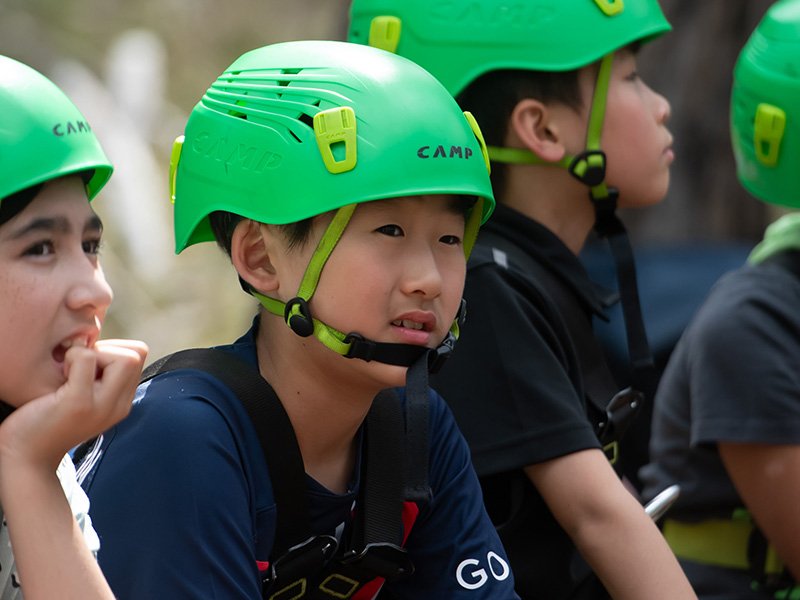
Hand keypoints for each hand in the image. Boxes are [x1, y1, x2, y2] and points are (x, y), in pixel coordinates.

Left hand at [0, 339, 147, 471]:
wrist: (24, 458)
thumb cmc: (45, 420)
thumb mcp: (84, 398)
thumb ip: (100, 377)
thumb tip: (94, 341)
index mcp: (122, 403)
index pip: (140, 355)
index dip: (115, 350)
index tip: (88, 368)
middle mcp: (119, 406)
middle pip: (138, 353)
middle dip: (108, 350)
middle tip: (78, 371)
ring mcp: (102, 405)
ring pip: (123, 355)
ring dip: (91, 354)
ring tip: (68, 377)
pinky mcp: (79, 403)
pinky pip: (87, 358)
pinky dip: (71, 358)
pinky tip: (58, 379)